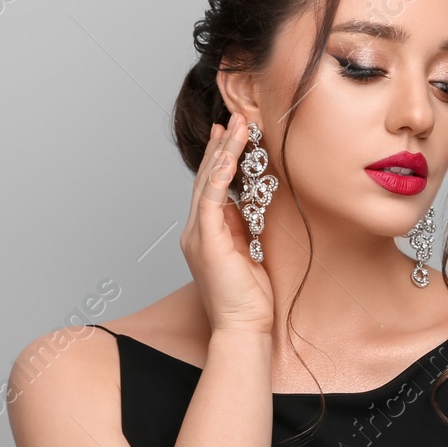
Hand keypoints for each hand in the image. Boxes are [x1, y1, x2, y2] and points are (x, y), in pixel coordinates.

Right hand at [180, 111, 273, 335]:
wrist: (242, 328)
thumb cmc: (250, 299)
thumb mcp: (249, 254)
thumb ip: (245, 229)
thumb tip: (252, 205)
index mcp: (206, 234)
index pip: (210, 187)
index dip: (219, 158)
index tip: (229, 133)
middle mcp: (196, 232)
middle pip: (206, 178)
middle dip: (221, 146)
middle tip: (234, 118)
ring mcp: (198, 236)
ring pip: (207, 183)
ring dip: (223, 152)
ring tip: (237, 125)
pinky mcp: (206, 242)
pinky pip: (210, 201)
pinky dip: (219, 176)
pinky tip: (228, 156)